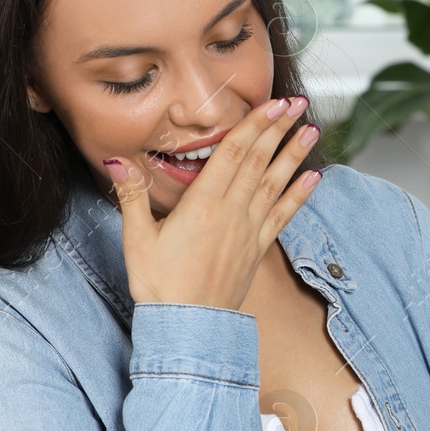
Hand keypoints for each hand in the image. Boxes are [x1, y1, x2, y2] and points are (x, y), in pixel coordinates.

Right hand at [106, 95, 319, 309]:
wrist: (188, 326)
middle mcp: (232, 211)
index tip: (272, 104)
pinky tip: (313, 178)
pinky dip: (300, 196)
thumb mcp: (137, 237)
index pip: (233, 152)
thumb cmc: (159, 284)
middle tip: (297, 105)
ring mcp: (249, 230)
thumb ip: (131, 195)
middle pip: (259, 160)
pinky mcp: (257, 249)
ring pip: (276, 183)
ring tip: (311, 131)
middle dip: (279, 129)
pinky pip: (284, 216)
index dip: (254, 124)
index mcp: (203, 203)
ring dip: (294, 155)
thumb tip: (116, 161)